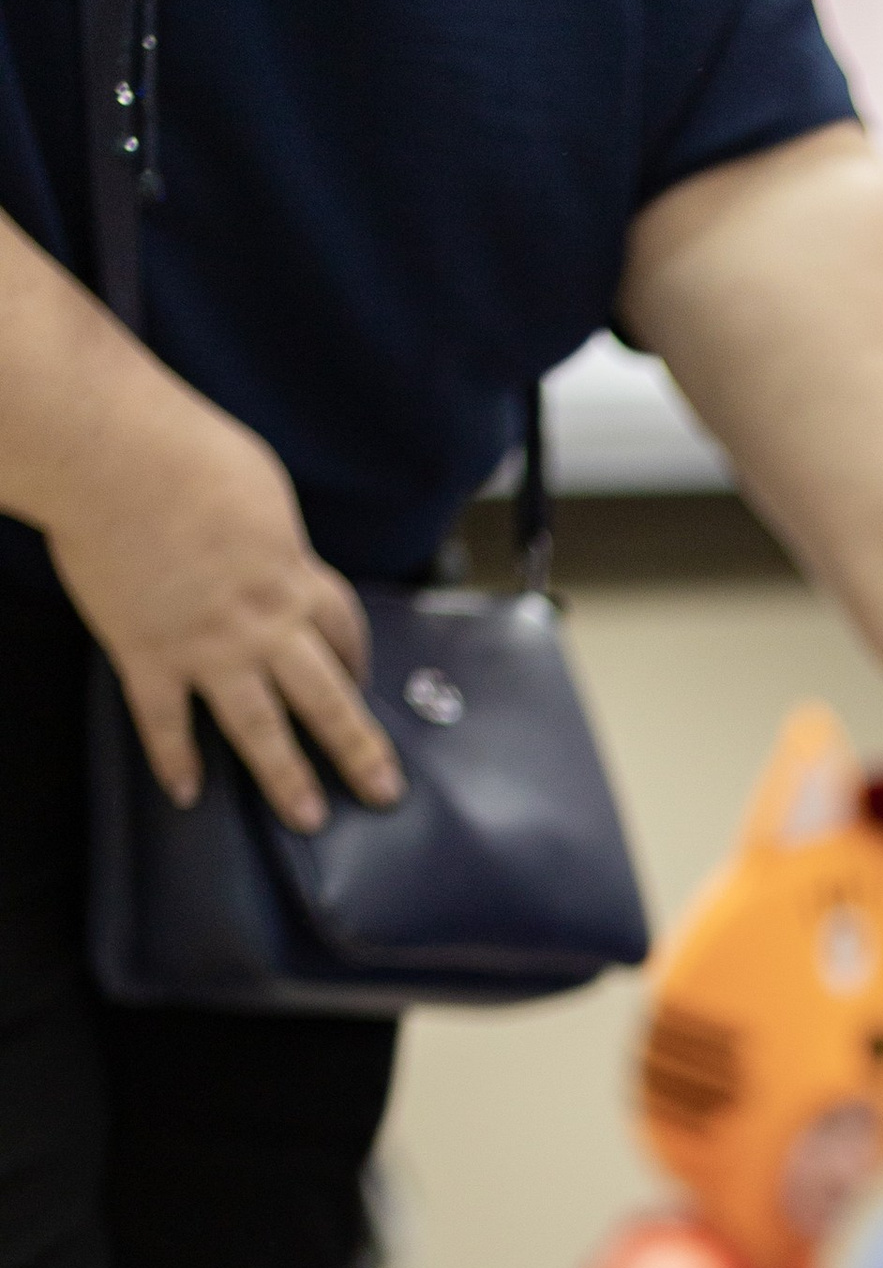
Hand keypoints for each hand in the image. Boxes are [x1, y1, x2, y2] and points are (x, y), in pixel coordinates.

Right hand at [43, 371, 400, 833]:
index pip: (342, 629)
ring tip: (309, 817)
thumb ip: (272, 531)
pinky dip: (174, 758)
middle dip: (358, 747)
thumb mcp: (259, 483)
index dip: (356, 658)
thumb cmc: (185, 450)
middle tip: (383, 790)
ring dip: (286, 776)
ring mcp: (207, 647)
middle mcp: (263, 624)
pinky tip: (187, 792)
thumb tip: (274, 545)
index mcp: (293, 577)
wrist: (114, 455)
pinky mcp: (147, 654)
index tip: (362, 680)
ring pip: (260, 727)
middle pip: (327, 696)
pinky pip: (165, 721)